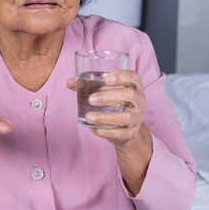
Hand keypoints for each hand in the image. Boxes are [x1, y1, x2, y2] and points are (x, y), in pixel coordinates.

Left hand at [67, 71, 151, 194]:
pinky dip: (106, 132)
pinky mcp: (131, 132)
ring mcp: (136, 117)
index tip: (106, 78)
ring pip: (126, 117)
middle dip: (109, 96)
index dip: (121, 76)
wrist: (125, 127)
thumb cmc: (113, 102)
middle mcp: (139, 101)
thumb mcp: (103, 91)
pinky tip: (94, 129)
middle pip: (130, 95)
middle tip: (91, 99)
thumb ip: (87, 85)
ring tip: (88, 117)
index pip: (133, 77)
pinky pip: (120, 133)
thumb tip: (70, 82)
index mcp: (133, 86)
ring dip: (106, 117)